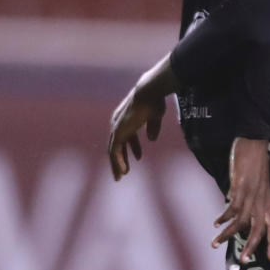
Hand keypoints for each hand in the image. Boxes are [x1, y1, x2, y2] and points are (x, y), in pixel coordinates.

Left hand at [107, 56, 175, 178]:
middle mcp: (117, 123)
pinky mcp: (118, 133)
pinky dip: (117, 162)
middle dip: (121, 158)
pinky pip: (115, 151)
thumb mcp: (155, 117)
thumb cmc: (154, 100)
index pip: (126, 136)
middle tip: (124, 171)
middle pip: (117, 145)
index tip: (139, 158)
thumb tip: (151, 140)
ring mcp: (116, 128)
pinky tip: (122, 171)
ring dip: (117, 164)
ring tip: (120, 176)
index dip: (133, 147)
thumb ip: (153, 128)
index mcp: (125, 118)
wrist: (149, 92)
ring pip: (113, 150)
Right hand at [212, 137, 269, 262]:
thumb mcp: (256, 183)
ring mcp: (251, 194)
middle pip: (259, 229)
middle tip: (244, 260)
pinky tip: (216, 222)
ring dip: (228, 234)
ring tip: (215, 243)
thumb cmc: (255, 160)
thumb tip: (232, 206)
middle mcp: (262, 200)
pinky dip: (223, 217)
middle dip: (252, 246)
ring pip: (242, 222)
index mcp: (267, 201)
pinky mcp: (241, 186)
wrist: (255, 139)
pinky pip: (232, 207)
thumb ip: (249, 198)